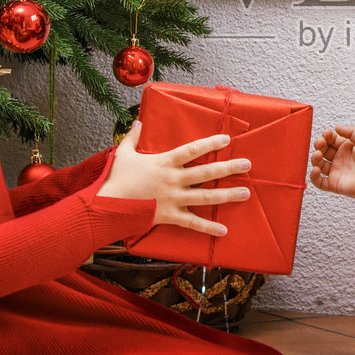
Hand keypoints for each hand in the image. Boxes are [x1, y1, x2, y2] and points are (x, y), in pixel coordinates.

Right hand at [101, 122, 250, 236]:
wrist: (107, 204)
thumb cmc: (115, 178)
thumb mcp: (123, 153)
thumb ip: (133, 138)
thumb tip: (138, 122)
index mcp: (164, 162)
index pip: (192, 150)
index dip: (210, 144)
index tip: (227, 140)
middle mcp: (173, 180)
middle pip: (206, 172)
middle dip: (228, 168)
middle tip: (247, 165)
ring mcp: (174, 199)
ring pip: (206, 196)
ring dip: (227, 195)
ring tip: (245, 193)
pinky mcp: (170, 216)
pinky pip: (193, 223)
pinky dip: (209, 228)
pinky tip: (224, 231)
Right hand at [310, 124, 354, 206]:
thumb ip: (351, 131)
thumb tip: (336, 127)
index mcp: (345, 148)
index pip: (330, 140)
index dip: (326, 136)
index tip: (327, 133)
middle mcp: (339, 159)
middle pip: (322, 150)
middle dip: (319, 145)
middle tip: (321, 143)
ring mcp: (335, 172)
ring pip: (318, 164)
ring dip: (315, 158)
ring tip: (318, 154)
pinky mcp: (334, 184)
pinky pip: (318, 182)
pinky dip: (314, 176)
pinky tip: (316, 169)